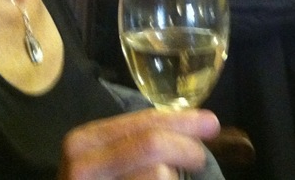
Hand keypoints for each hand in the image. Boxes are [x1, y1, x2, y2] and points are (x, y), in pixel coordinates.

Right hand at [58, 108, 220, 179]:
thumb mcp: (109, 155)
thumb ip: (139, 137)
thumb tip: (198, 124)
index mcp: (85, 141)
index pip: (144, 122)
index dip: (183, 121)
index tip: (211, 123)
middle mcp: (83, 166)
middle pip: (153, 145)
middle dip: (186, 148)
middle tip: (199, 159)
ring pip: (159, 175)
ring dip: (174, 178)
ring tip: (169, 179)